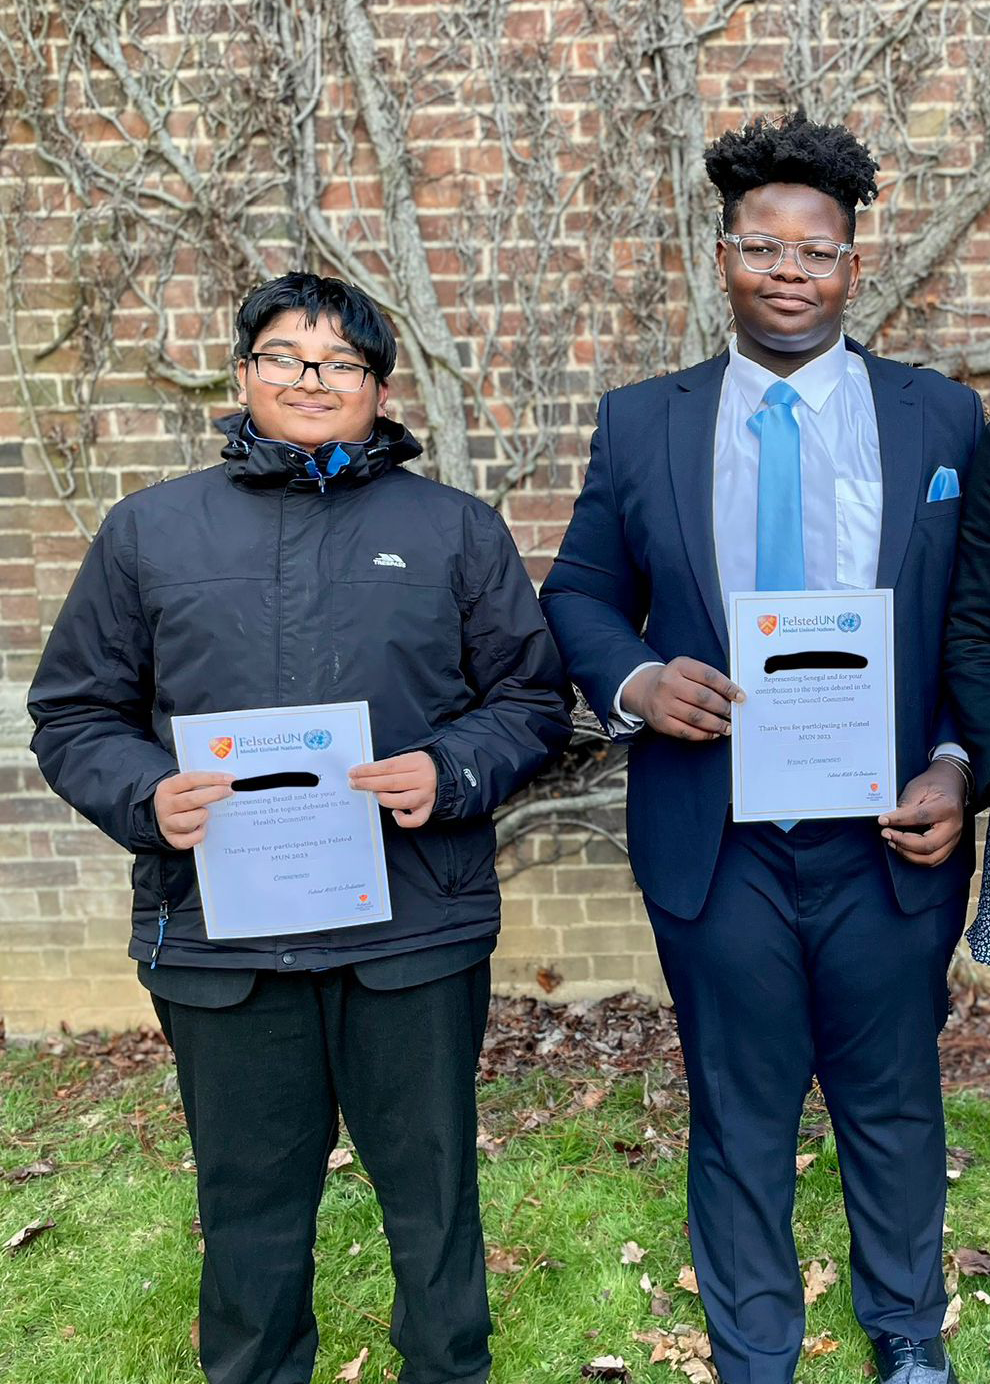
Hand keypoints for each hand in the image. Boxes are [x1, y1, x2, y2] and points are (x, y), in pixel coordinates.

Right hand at [154, 772, 234, 848]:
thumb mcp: (186, 787)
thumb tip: (227, 782)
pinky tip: (203, 828)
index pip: (190, 779)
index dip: (212, 779)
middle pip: (191, 800)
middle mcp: (164, 805)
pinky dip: (199, 834)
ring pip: (187, 821)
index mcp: (167, 787)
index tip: (230, 779)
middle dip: (214, 795)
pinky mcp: (173, 839)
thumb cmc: (183, 799)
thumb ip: (202, 783)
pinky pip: (189, 840)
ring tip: (206, 813)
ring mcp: (167, 824)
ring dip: (202, 816)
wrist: (166, 817)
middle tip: (229, 792)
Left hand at [349, 751, 437, 828]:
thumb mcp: (408, 758)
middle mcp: (422, 779)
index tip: (354, 772)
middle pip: (391, 783)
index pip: (387, 766)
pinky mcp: (428, 809)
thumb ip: (391, 766)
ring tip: (374, 794)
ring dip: (383, 798)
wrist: (445, 774)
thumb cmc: (420, 767)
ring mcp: (426, 795)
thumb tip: (364, 773)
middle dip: (368, 783)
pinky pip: (416, 820)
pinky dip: (403, 820)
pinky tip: (395, 813)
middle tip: (354, 784)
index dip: (368, 770)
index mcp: (417, 762)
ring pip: (401, 801)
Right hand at [621, 658, 745, 740]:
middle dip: (723, 708)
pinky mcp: (661, 722)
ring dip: (716, 724)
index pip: (709, 676)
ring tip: (728, 726)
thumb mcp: (687, 669)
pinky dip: (703, 734)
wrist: (644, 690)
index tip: (740, 696)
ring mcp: (663, 704)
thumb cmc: (673, 680)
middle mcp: (668, 684)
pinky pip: (686, 731)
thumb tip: (733, 696)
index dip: (727, 688)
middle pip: (703, 698)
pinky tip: (713, 733)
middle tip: (734, 713)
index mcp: (679, 666)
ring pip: (696, 717)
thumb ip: (707, 678)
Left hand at [878, 761, 965, 867]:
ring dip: (908, 853)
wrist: (951, 784)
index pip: (920, 817)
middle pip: (928, 845)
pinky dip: (916, 858)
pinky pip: (934, 859)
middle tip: (886, 833)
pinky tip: (903, 848)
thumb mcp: (917, 788)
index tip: (882, 820)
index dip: (898, 820)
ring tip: (892, 842)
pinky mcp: (950, 845)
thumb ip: (905, 806)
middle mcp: (954, 826)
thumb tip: (888, 820)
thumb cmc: (934, 785)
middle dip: (903, 842)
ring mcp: (954, 838)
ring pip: (931, 858)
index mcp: (947, 807)